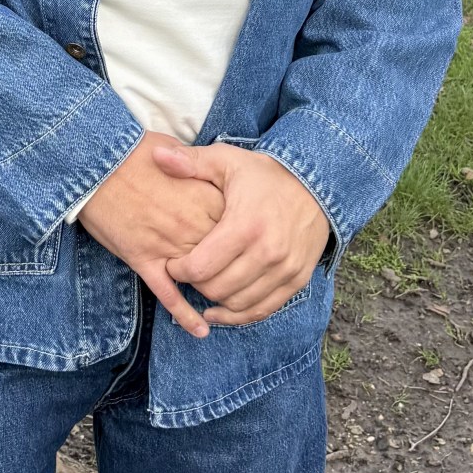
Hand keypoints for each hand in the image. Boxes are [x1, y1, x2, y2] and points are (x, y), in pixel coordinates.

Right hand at [76, 134, 224, 338]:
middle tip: (240, 276)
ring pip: (201, 280)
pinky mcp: (143, 259)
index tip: (247, 241)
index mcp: (204, 197)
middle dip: (234, 269)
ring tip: (225, 303)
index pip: (238, 227)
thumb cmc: (132, 150)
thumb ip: (197, 163)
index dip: (244, 237)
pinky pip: (169, 294)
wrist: (94, 161)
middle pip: (226, 258)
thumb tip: (210, 165)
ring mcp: (168, 245)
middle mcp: (191, 225)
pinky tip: (199, 330)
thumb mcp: (174, 148)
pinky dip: (185, 314)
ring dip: (213, 292)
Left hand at [152, 142, 329, 324]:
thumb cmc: (263, 174)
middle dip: (195, 284)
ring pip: (237, 304)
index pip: (200, 267)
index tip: (173, 262)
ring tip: (205, 284)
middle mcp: (267, 252)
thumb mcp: (227, 160)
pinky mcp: (296, 280)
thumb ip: (191, 162)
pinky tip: (220, 311)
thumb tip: (157, 156)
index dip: (178, 270)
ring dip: (215, 299)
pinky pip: (262, 311)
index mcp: (245, 225)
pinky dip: (238, 316)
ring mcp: (284, 269)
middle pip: (216, 289)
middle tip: (189, 272)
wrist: (315, 184)